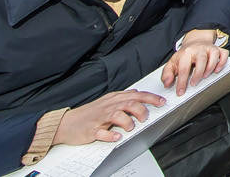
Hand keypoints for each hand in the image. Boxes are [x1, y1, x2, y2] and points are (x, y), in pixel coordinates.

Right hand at [54, 89, 168, 145]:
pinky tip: (116, 137)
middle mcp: (108, 106)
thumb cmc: (89, 113)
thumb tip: (137, 92)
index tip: (161, 102)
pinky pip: (101, 132)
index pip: (136, 96)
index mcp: (114, 99)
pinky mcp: (91, 130)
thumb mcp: (107, 101)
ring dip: (127, 121)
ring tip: (130, 128)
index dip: (151, 99)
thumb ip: (122, 97)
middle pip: (129, 103)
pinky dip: (110, 135)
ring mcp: (99, 118)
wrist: (67, 123)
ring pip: (117, 115)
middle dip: (141, 110)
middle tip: (145, 118)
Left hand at [162, 32, 229, 91]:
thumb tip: (167, 83)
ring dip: (210, 68)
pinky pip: (224, 53)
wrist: (195, 41)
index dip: (182, 82)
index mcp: (186, 53)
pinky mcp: (217, 49)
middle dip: (198, 74)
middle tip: (193, 84)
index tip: (181, 92)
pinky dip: (222, 62)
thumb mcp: (172, 63)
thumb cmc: (184, 55)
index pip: (184, 68)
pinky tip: (217, 70)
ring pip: (214, 55)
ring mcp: (209, 48)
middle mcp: (198, 49)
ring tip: (205, 76)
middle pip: (201, 59)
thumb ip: (167, 74)